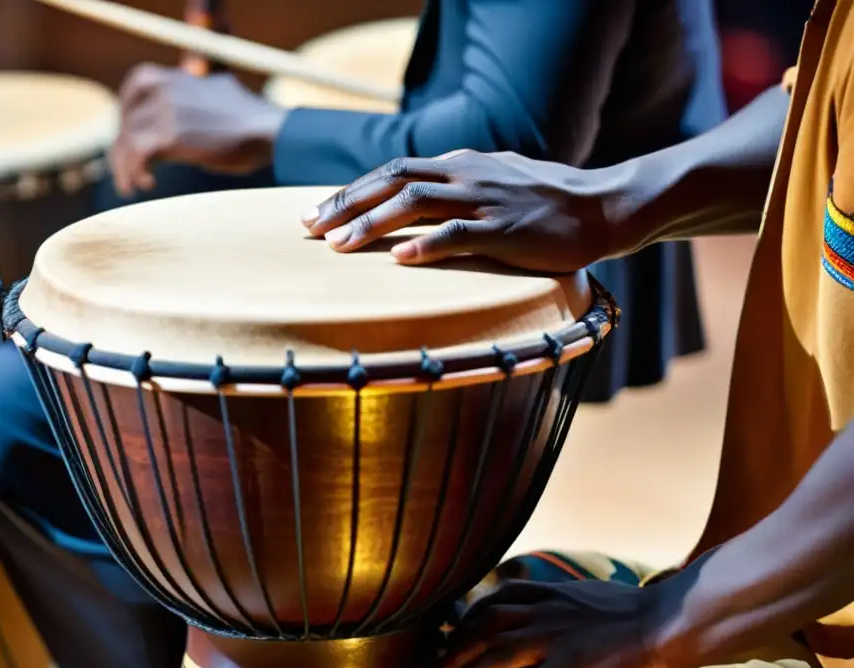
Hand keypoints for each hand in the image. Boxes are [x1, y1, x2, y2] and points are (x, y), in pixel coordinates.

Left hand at [110, 64, 286, 194]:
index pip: (138, 82)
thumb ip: (201, 98)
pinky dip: (135, 172)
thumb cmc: (254, 123)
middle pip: (128, 117)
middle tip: (125, 169)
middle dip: (123, 146)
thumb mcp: (222, 97)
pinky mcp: (170, 136)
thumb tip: (200, 106)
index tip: (130, 132)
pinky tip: (146, 185)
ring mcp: (167, 111)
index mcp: (180, 77)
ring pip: (128, 139)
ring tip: (130, 187)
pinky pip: (137, 154)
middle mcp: (168, 89)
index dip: (127, 108)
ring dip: (124, 167)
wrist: (270, 131)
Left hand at [302, 150, 634, 272]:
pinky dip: (427, 244)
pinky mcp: (508, 230)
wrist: (602, 207)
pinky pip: (460, 233)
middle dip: (346, 203)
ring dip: (373, 224)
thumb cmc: (545, 202)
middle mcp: (466, 174)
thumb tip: (412, 208)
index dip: (351, 191)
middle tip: (309, 228)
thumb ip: (454, 191)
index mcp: (460, 163)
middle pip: (393, 180)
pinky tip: (400, 258)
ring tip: (339, 246)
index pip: (393, 171)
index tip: (317, 213)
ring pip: (416, 203)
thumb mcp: (493, 183)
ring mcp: (486, 200)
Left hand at [424, 577, 680, 667]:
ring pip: (493, 657)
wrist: (668, 620)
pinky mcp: (571, 664)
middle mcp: (541, 611)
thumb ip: (554, 600)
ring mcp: (554, 636)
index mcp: (544, 593)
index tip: (443, 645)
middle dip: (448, 657)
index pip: (488, 604)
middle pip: (479, 631)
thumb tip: (535, 606)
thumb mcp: (583, 595)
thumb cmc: (631, 612)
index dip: (460, 626)